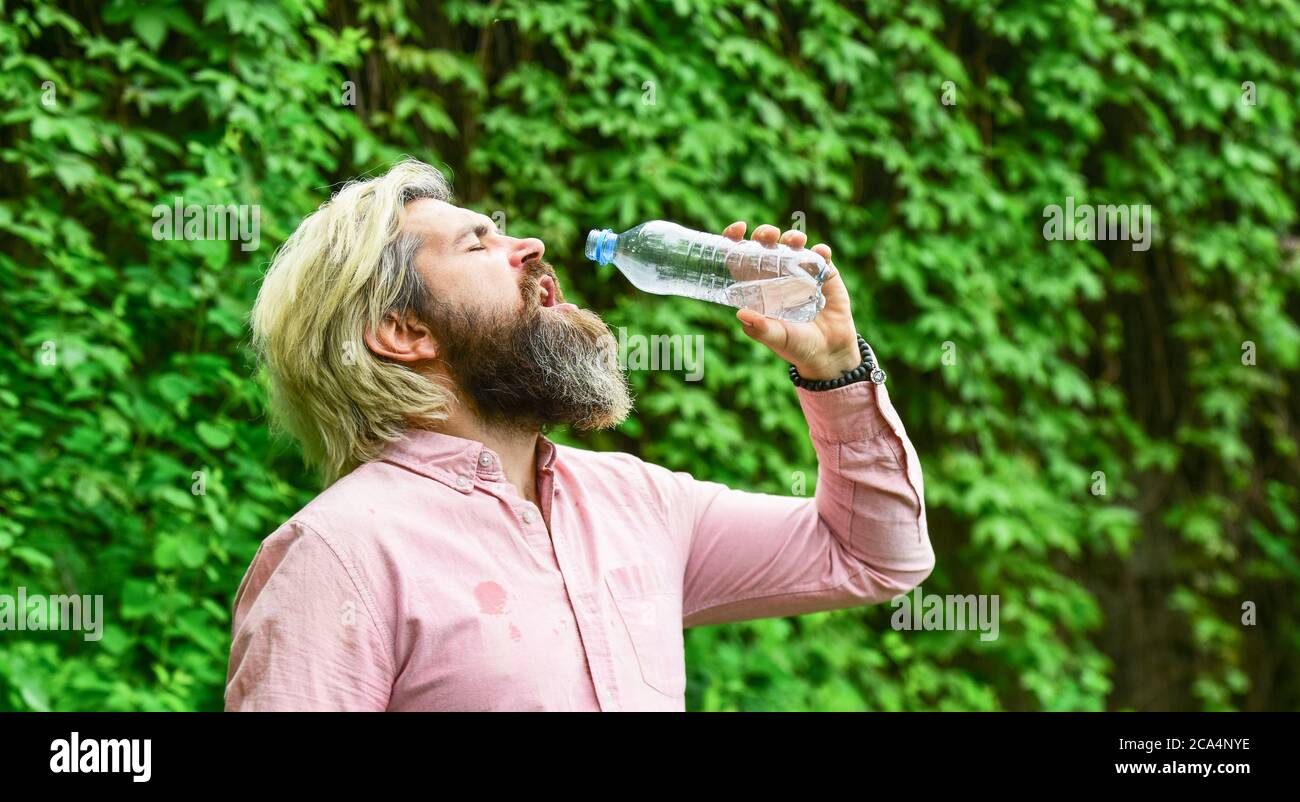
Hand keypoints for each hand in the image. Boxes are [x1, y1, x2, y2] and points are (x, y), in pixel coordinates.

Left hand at [722, 221, 859, 380]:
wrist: (829, 354)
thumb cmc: (797, 347)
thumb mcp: (777, 339)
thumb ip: (760, 329)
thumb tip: (742, 313)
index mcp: (759, 288)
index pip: (742, 258)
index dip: (736, 240)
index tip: (738, 230)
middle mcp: (778, 276)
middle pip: (766, 246)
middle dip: (765, 234)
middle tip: (768, 235)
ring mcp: (802, 273)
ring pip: (793, 245)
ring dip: (792, 238)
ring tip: (796, 242)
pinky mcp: (826, 275)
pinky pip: (822, 257)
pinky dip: (821, 251)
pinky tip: (820, 253)